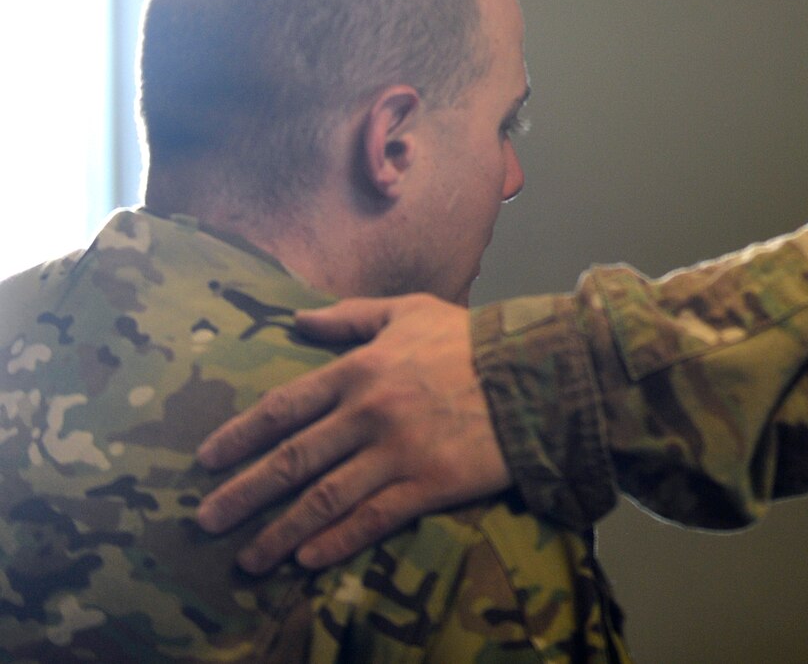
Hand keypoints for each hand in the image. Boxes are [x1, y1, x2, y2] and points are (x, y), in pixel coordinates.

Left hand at [195, 294, 509, 573]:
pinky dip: (337, 541)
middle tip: (206, 520)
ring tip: (250, 558)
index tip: (206, 460)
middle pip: (293, 459)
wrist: (538, 373)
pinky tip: (308, 559)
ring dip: (281, 531)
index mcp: (360, 369)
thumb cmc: (473, 340)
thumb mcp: (411, 311)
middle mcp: (369, 413)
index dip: (240, 436)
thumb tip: (299, 318)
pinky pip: (372, 519)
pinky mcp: (429, 484)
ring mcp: (398, 452)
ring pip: (324, 498)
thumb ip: (352, 315)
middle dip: (244, 493)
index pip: (284, 407)